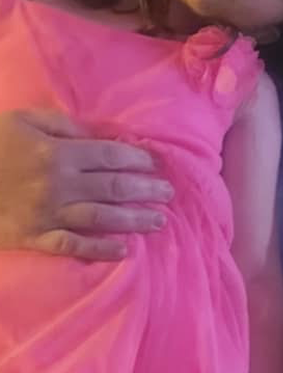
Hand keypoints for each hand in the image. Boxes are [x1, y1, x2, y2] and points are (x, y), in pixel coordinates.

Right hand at [0, 109, 171, 259]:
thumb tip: (99, 137)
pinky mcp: (32, 237)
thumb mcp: (23, 120)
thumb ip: (63, 126)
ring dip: (134, 220)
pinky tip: (122, 252)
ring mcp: (47, 214)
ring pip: (101, 218)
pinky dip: (98, 250)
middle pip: (115, 187)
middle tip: (169, 192)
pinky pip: (71, 246)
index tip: (157, 164)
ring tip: (159, 220)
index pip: (112, 156)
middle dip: (146, 189)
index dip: (140, 160)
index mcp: (59, 153)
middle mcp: (59, 185)